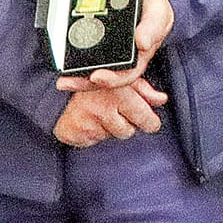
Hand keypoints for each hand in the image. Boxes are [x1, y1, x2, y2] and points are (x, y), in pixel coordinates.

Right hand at [54, 76, 168, 147]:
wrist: (60, 87)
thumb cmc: (97, 84)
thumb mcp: (123, 80)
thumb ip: (145, 91)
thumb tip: (162, 100)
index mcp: (119, 91)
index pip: (146, 120)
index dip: (149, 122)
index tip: (148, 121)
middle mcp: (103, 107)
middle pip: (129, 132)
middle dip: (125, 123)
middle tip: (114, 109)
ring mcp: (87, 120)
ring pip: (112, 136)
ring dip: (108, 128)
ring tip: (99, 112)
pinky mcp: (74, 132)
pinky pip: (93, 142)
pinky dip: (92, 134)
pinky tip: (88, 120)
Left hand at [55, 0, 174, 95]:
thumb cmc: (155, 10)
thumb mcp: (158, 15)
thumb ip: (152, 28)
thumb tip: (142, 43)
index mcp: (138, 59)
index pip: (125, 76)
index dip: (111, 79)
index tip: (97, 76)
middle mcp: (122, 63)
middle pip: (103, 79)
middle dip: (84, 83)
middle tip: (67, 82)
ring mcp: (109, 57)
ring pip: (91, 73)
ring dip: (76, 78)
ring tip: (62, 80)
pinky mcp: (98, 48)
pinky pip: (84, 59)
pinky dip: (72, 64)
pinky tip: (61, 65)